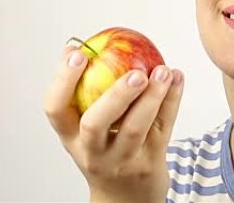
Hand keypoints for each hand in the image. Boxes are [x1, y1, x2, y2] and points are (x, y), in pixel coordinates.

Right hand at [44, 43, 183, 202]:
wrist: (127, 198)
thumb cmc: (106, 151)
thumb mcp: (87, 131)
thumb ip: (85, 95)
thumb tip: (79, 46)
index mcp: (71, 137)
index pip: (56, 110)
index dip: (63, 81)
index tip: (77, 54)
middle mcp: (93, 151)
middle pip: (95, 124)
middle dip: (114, 96)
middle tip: (134, 73)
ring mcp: (123, 159)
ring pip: (135, 129)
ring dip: (152, 97)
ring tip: (163, 71)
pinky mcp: (151, 162)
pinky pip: (163, 127)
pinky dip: (172, 100)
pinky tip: (177, 77)